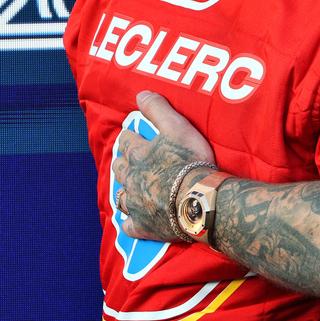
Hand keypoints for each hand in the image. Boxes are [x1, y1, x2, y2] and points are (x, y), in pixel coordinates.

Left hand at [112, 91, 217, 240]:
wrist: (199, 200)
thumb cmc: (191, 161)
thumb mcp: (177, 127)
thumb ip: (158, 109)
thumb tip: (140, 94)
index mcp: (139, 155)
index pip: (127, 142)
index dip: (129, 138)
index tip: (132, 137)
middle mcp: (133, 179)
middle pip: (120, 168)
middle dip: (123, 162)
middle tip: (129, 161)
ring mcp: (136, 204)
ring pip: (121, 196)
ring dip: (123, 190)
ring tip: (129, 187)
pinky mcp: (144, 226)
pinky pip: (130, 226)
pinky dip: (130, 223)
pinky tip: (132, 222)